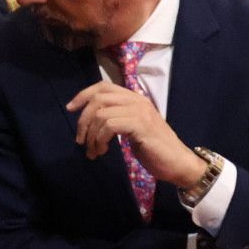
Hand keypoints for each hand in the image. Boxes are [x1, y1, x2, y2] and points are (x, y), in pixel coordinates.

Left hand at [65, 82, 205, 185]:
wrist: (177, 162)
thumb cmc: (155, 149)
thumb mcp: (133, 128)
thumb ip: (117, 119)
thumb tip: (90, 121)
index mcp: (135, 98)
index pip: (104, 86)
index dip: (83, 94)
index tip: (70, 109)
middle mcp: (137, 100)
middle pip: (98, 98)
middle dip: (83, 120)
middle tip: (80, 140)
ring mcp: (140, 112)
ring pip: (101, 114)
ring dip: (91, 136)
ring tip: (94, 151)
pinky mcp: (140, 126)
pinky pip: (109, 126)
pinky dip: (100, 140)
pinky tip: (102, 151)